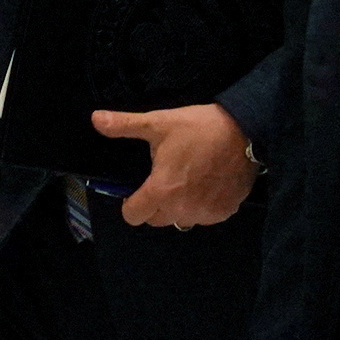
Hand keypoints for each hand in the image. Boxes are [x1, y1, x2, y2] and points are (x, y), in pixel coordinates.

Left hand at [90, 103, 256, 227]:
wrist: (245, 131)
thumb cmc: (198, 127)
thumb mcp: (159, 122)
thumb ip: (125, 125)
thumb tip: (94, 119)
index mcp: (161, 191)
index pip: (133, 216)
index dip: (130, 204)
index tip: (136, 190)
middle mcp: (181, 210)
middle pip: (155, 220)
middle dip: (154, 205)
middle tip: (164, 179)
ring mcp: (205, 214)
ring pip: (180, 220)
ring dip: (178, 208)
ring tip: (186, 182)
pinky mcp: (224, 213)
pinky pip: (204, 217)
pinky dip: (201, 207)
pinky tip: (207, 186)